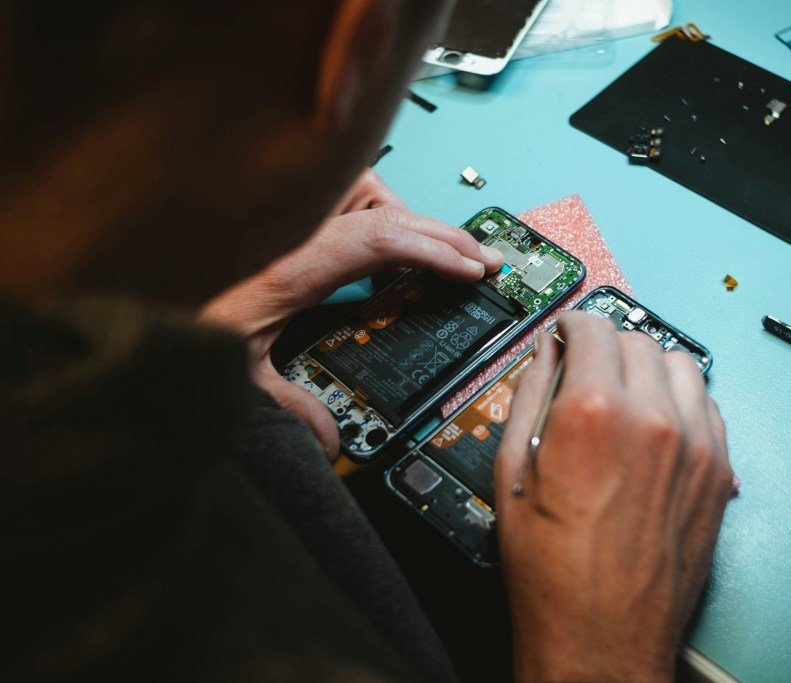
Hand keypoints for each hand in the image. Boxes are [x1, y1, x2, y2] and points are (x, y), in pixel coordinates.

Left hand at [201, 170, 502, 459]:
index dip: (432, 250)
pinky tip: (383, 246)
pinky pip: (342, 195)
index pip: (377, 240)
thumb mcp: (236, 376)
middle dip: (440, 233)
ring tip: (431, 249)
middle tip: (480, 258)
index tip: (471, 269)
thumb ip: (286, 407)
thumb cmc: (178, 324)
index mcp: (290, 267)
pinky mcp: (285, 218)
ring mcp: (290, 218)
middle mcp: (293, 231)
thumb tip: (329, 439)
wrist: (137, 295)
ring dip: (401, 214)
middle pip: (382, 207)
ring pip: (363, 188)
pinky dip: (373, 211)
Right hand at [494, 313, 733, 682]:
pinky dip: (682, 400)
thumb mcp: (513, 473)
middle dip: (608, 346)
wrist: (602, 637)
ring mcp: (695, 445)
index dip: (572, 325)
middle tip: (588, 370)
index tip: (567, 333)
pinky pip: (708, 405)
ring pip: (681, 365)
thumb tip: (544, 354)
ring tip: (624, 396)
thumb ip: (531, 395)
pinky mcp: (717, 472)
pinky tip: (656, 424)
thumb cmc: (553, 572)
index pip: (592, 328)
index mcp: (593, 413)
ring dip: (649, 367)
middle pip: (638, 340)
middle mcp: (653, 419)